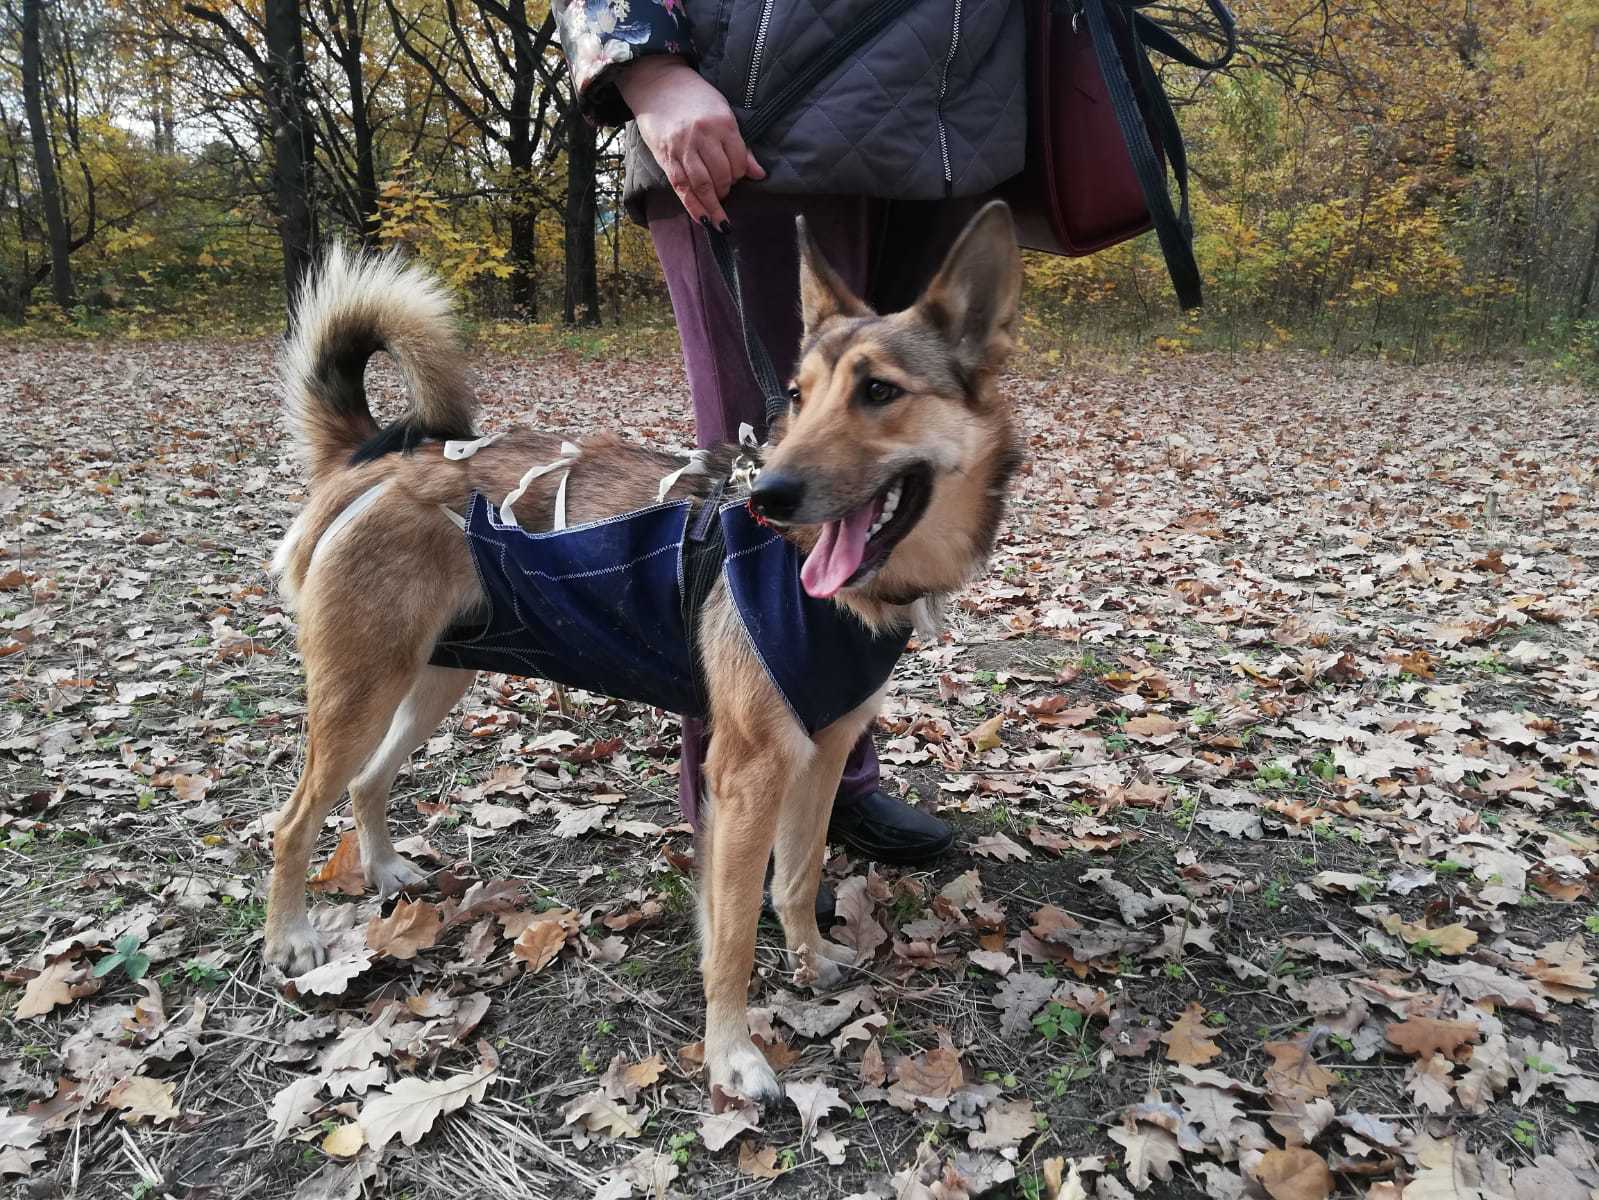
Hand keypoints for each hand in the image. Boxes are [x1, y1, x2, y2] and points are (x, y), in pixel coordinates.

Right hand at [618, 56, 765, 227]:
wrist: (659, 84)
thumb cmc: (695, 98)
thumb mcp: (723, 112)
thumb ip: (740, 145)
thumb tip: (759, 174)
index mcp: (722, 123)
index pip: (739, 161)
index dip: (741, 174)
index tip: (738, 176)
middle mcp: (702, 136)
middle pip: (722, 175)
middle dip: (727, 189)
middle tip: (726, 191)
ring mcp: (683, 148)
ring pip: (703, 185)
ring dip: (714, 205)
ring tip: (719, 216)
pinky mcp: (666, 158)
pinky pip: (682, 188)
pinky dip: (694, 207)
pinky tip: (703, 220)